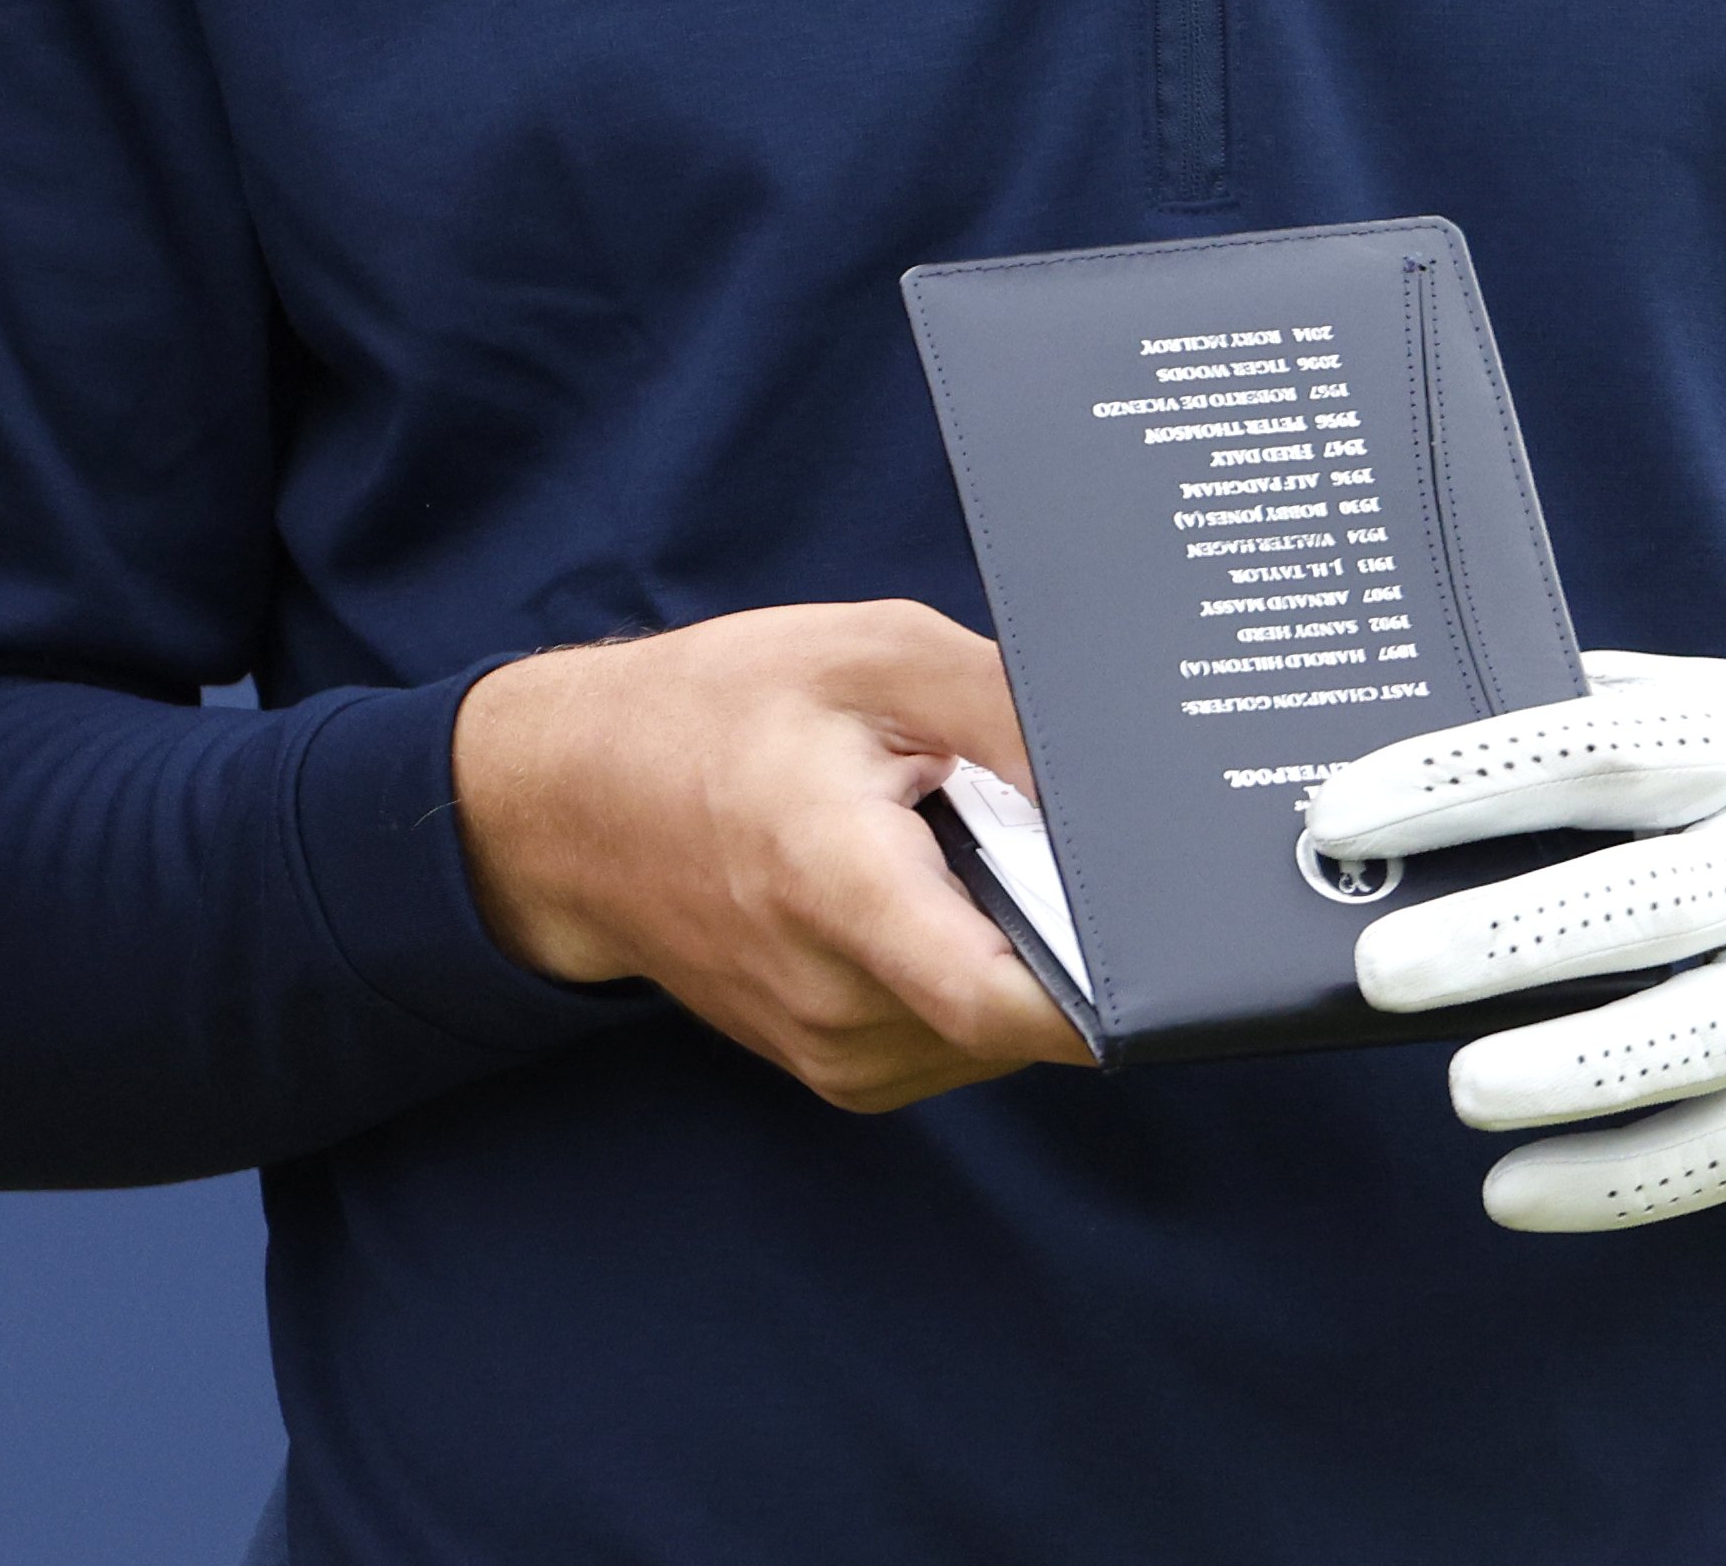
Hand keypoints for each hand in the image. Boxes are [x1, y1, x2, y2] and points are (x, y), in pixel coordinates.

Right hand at [450, 601, 1094, 1111]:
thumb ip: (1011, 710)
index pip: (1005, 1002)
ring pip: (1006, 1028)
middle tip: (1018, 826)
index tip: (1156, 920)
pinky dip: (973, 966)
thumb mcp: (871, 653)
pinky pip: (962, 1035)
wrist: (569, 803)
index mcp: (836, 890)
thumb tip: (1127, 780)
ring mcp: (838, 1054)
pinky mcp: (843, 1072)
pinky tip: (923, 891)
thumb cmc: (715, 712)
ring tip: (945, 850)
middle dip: (1064, 924)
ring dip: (1014, 945)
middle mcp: (837, 1004)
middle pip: (1031, 1009)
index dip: (1111, 980)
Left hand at [1308, 651, 1725, 1233]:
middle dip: (1510, 941)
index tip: (1338, 818)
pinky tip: (1515, 1191)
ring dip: (1581, 1074)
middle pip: (1658, 901)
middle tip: (1378, 974)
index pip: (1596, 750)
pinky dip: (1628, 1182)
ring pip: (1714, 1039)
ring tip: (1461, 1092)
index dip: (1463, 781)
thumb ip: (1584, 714)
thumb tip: (1394, 746)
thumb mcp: (1710, 698)